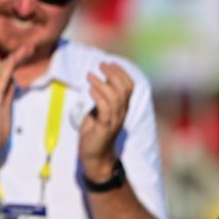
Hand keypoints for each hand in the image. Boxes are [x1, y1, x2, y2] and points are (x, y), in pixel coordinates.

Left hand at [79, 62, 132, 179]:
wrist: (95, 155)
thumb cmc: (95, 131)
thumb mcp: (98, 110)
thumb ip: (101, 98)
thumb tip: (98, 80)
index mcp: (122, 107)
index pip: (129, 86)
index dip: (121, 73)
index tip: (110, 63)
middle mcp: (121, 113)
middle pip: (124, 89)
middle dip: (113, 74)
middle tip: (100, 65)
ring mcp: (114, 120)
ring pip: (115, 97)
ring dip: (102, 83)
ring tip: (89, 76)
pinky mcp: (105, 128)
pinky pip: (105, 109)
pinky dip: (98, 97)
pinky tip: (90, 90)